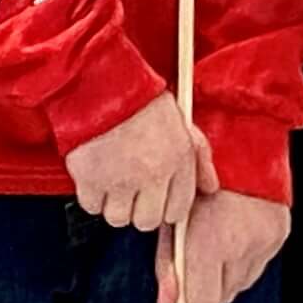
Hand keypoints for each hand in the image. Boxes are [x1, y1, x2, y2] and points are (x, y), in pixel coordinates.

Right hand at [65, 94, 210, 232]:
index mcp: (178, 159)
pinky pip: (92, 206)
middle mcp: (153, 174)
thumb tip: (211, 187)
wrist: (102, 82)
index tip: (155, 197)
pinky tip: (94, 175)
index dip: (165, 206)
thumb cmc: (141, 98)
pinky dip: (91, 195)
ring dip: (113, 204)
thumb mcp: (182, 121)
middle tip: (130, 189)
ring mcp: (121, 180)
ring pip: (118, 218)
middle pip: (147, 221)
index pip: (178, 210)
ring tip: (111, 179)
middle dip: (138, 208)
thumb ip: (200, 156)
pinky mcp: (91, 180)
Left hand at [157, 187, 288, 302]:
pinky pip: (259, 263)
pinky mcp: (280, 234)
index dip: (192, 290)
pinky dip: (247, 254)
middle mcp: (241, 246)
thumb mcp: (173, 219)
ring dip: (228, 269)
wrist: (237, 142)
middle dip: (210, 280)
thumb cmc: (196, 179)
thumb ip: (167, 264)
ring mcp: (265, 241)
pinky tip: (238, 228)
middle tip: (203, 248)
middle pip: (222, 297)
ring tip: (221, 233)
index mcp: (211, 242)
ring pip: (241, 283)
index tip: (187, 274)